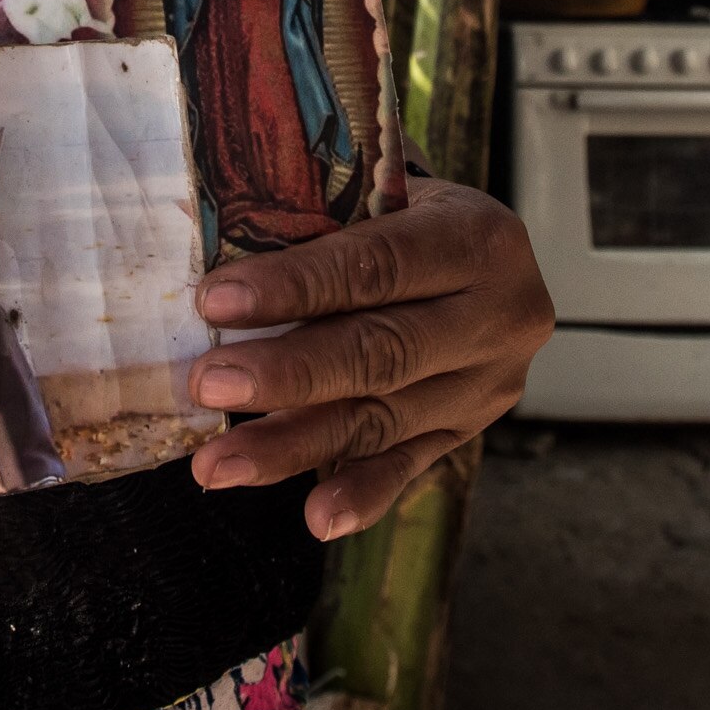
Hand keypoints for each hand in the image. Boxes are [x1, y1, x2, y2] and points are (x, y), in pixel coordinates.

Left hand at [183, 176, 551, 538]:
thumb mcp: (382, 191)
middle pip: (383, 352)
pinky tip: (316, 518)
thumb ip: (320, 214)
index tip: (216, 301)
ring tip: (218, 464)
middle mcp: (501, 315)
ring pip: (383, 418)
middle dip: (288, 373)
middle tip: (208, 384)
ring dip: (295, 445)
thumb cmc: (404, 211)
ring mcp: (489, 383)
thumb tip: (209, 243)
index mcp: (479, 237)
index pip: (378, 265)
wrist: (481, 256)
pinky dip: (361, 494)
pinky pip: (410, 465)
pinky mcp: (468, 430)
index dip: (296, 285)